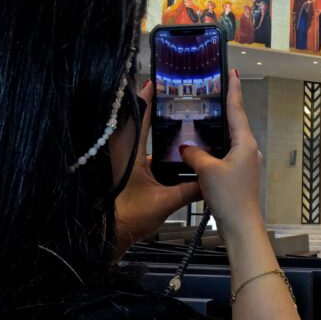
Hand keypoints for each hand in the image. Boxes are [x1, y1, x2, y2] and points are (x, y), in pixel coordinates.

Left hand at [109, 80, 201, 257]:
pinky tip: (170, 157)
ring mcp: (125, 166)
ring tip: (173, 125)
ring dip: (151, 133)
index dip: (145, 102)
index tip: (151, 83)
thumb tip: (209, 181)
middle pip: (136, 127)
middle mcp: (125, 157)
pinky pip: (141, 158)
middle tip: (163, 97)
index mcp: (131, 156)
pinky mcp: (127, 177)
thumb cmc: (130, 217)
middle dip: (149, 112)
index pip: (139, 121)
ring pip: (139, 143)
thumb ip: (189, 190)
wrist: (111, 236)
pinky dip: (154, 153)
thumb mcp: (165, 202)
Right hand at [180, 69, 263, 241]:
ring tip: (202, 117)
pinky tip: (199, 149)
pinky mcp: (237, 176)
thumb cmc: (229, 196)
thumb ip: (194, 154)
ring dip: (216, 130)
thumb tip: (186, 147)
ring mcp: (244, 164)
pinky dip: (213, 148)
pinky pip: (223, 155)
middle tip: (212, 90)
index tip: (233, 72)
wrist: (241, 226)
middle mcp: (248, 150)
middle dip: (223, 107)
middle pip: (234, 123)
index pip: (237, 109)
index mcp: (245, 143)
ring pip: (228, 140)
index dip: (233, 89)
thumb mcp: (207, 170)